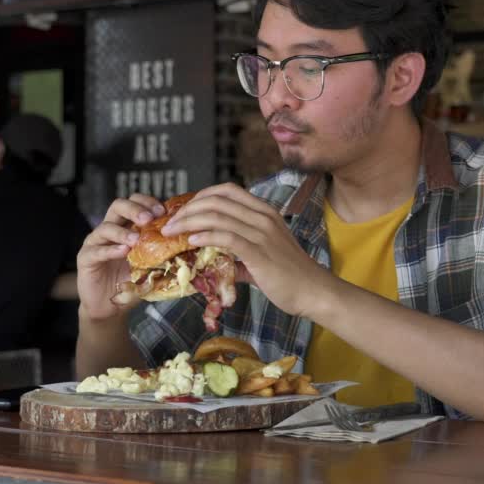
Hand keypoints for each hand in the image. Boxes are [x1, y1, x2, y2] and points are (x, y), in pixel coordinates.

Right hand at [76, 193, 164, 321]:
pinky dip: (110, 250)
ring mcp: (96, 243)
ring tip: (135, 240)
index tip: (162, 211)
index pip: (135, 202)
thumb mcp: (152, 266)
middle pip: (118, 206)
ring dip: (122, 232)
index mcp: (126, 226)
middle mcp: (110, 229)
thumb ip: (165, 253)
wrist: (111, 307)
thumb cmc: (131, 283)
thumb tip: (191, 247)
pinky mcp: (85, 258)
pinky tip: (122, 252)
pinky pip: (97, 250)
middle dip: (134, 209)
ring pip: (106, 227)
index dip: (147, 202)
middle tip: (148, 219)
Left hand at [161, 183, 334, 317]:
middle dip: (187, 209)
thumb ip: (237, 255)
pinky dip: (205, 235)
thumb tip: (214, 262)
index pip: (226, 191)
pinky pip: (226, 236)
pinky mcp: (259, 251)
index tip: (182, 210)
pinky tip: (191, 240)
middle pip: (216, 200)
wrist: (314, 292)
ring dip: (189, 221)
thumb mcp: (262, 258)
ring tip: (171, 231)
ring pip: (217, 215)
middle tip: (168, 223)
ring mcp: (262, 232)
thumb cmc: (290, 277)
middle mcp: (263, 216)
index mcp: (264, 212)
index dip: (200, 196)